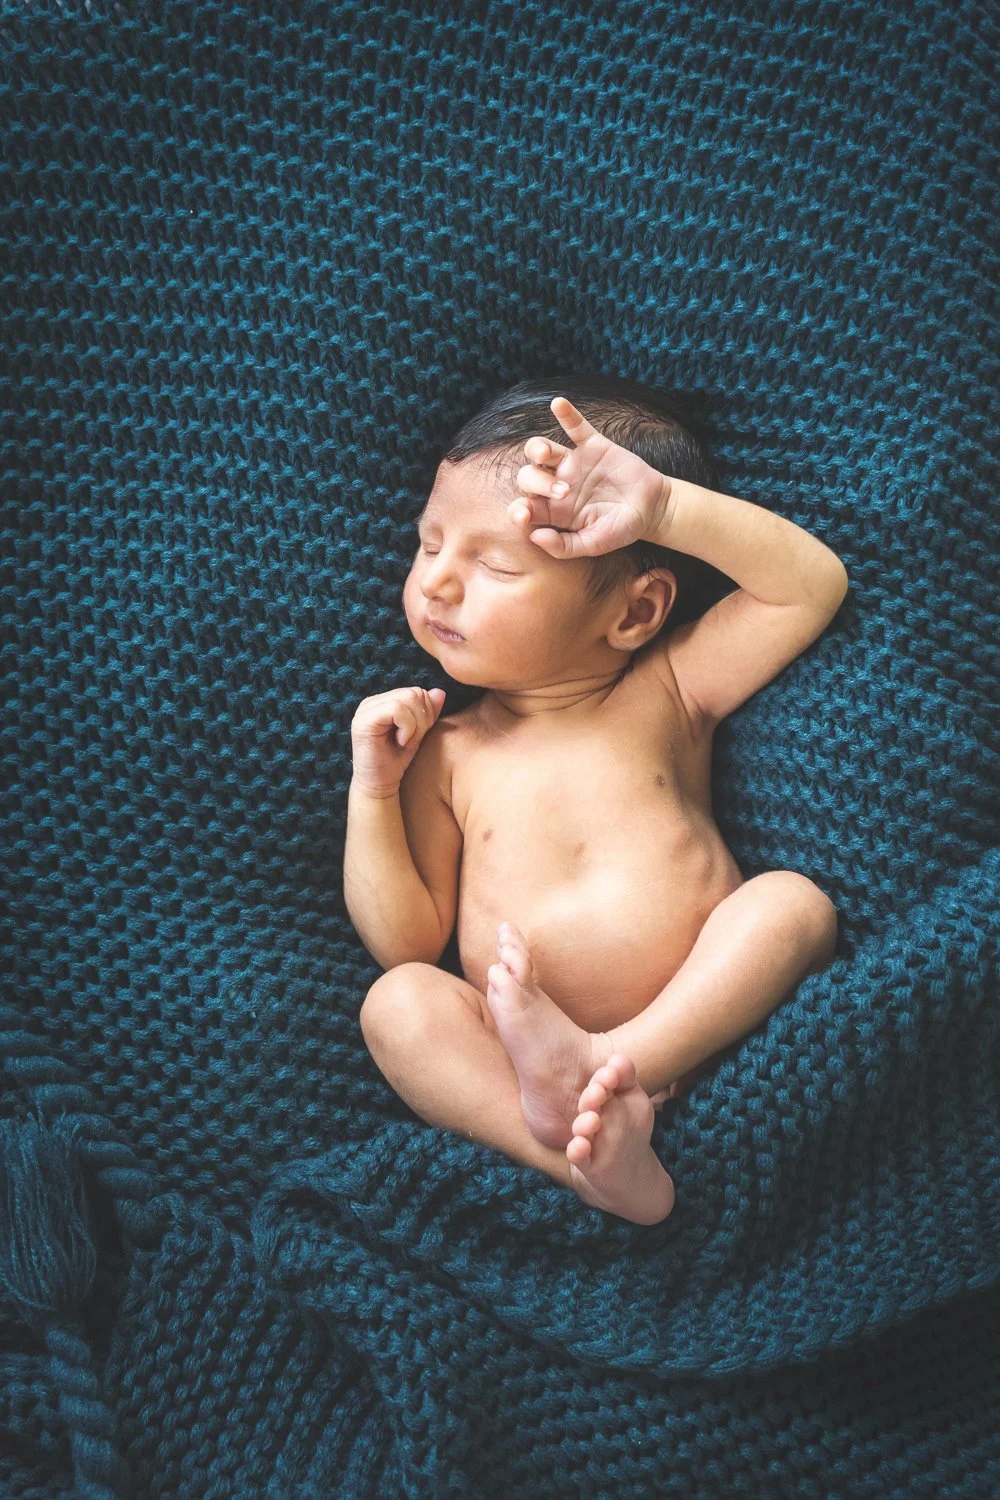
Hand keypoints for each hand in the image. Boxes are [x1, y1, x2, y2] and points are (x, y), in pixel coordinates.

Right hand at [351, 686, 446, 795]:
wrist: (380, 786)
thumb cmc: (397, 761)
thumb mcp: (418, 733)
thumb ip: (427, 712)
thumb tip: (439, 692)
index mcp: (383, 702)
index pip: (416, 692)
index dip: (426, 713)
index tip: (417, 735)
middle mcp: (372, 702)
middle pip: (414, 693)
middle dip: (422, 719)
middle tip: (412, 740)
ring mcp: (365, 710)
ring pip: (407, 699)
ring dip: (415, 725)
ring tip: (405, 742)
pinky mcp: (364, 720)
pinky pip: (397, 709)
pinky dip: (407, 727)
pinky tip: (400, 742)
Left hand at [508, 397, 673, 558]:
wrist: (651, 509)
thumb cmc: (620, 529)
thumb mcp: (594, 544)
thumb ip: (565, 546)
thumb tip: (535, 537)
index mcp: (554, 511)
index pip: (525, 507)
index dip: (518, 509)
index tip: (524, 514)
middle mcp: (557, 484)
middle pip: (529, 476)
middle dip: (538, 483)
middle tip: (564, 492)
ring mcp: (574, 463)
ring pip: (543, 450)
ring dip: (538, 449)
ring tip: (546, 454)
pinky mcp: (593, 445)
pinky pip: (575, 426)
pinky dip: (567, 414)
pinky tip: (558, 404)